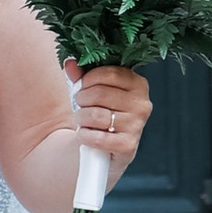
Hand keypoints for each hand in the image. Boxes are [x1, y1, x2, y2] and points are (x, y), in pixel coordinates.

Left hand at [65, 59, 151, 180]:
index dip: (88, 79)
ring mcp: (136, 125)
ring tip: (82, 119)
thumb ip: (83, 75)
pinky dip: (85, 136)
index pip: (109, 74)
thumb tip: (69, 63)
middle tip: (80, 104)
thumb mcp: (96, 90)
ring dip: (81, 117)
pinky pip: (97, 138)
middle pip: (100, 94)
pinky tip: (86, 134)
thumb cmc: (104, 112)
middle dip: (82, 99)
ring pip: (95, 115)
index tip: (81, 86)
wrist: (110, 148)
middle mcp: (142, 104)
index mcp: (138, 84)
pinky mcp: (128, 145)